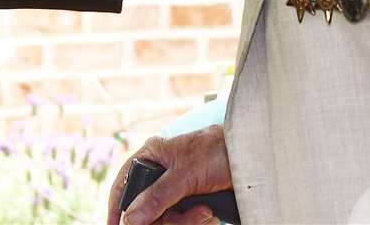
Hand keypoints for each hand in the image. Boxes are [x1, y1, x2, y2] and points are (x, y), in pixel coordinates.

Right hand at [106, 126, 230, 224]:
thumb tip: (132, 218)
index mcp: (152, 156)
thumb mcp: (186, 173)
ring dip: (186, 222)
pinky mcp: (191, 201)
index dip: (117, 208)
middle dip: (166, 219)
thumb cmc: (219, 151)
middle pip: (146, 210)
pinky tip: (209, 212)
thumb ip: (157, 196)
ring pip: (166, 219)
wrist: (252, 157)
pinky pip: (183, 221)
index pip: (124, 184)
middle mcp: (161, 173)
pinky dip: (195, 221)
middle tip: (189, 216)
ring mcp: (176, 189)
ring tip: (205, 212)